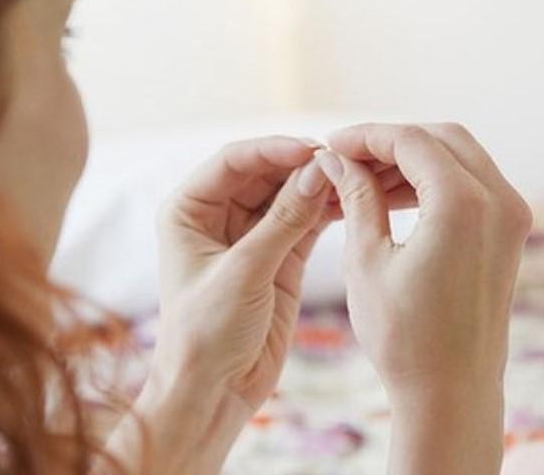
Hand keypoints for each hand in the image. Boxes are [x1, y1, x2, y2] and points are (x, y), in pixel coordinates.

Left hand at [128, 136, 331, 474]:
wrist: (213, 393)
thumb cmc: (205, 335)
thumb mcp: (244, 273)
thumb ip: (283, 221)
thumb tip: (319, 171)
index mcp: (188, 211)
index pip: (233, 161)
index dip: (273, 150)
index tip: (313, 149)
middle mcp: (216, 217)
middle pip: (264, 172)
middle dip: (301, 165)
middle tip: (343, 162)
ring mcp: (250, 237)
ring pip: (288, 195)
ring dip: (318, 186)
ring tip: (355, 176)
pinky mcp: (279, 259)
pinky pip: (305, 222)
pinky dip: (326, 211)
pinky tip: (353, 200)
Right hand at [317, 123, 531, 473]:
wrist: (453, 393)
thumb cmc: (404, 337)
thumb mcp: (367, 260)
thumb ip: (356, 197)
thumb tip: (335, 159)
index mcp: (463, 204)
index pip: (410, 141)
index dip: (365, 137)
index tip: (330, 145)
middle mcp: (499, 201)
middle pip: (441, 138)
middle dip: (391, 141)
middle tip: (346, 158)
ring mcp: (512, 216)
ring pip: (460, 157)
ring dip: (413, 159)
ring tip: (363, 178)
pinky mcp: (511, 233)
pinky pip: (473, 184)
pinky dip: (435, 181)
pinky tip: (395, 197)